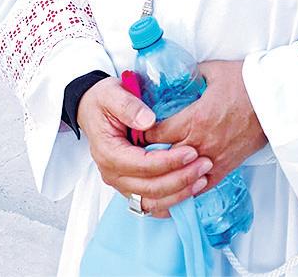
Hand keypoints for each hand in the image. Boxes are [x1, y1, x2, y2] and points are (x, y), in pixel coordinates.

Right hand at [77, 76, 212, 217]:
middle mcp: (112, 173)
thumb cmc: (103, 100)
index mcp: (109, 153)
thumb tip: (149, 121)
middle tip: (205, 164)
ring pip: (152, 201)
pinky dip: (171, 201)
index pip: (143, 165)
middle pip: (150, 188)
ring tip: (203, 179)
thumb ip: (129, 106)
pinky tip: (190, 190)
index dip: (169, 161)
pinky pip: (151, 203)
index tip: (192, 151)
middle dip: (180, 179)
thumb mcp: (112, 94)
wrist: (92, 108)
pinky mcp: (129, 186)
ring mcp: (121, 183)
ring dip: (179, 193)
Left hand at [144, 61, 266, 188]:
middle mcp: (200, 142)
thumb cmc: (247, 83)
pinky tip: (176, 182)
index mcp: (194, 118)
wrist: (275, 101)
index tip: (135, 131)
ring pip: (178, 175)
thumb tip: (177, 73)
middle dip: (147, 154)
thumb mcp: (212, 71)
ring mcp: (213, 158)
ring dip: (165, 171)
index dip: (141, 133)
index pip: (155, 134)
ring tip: (152, 168)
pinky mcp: (225, 168)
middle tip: (137, 150)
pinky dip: (186, 185)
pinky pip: (200, 185)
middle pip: (161, 157)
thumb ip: (191, 74)